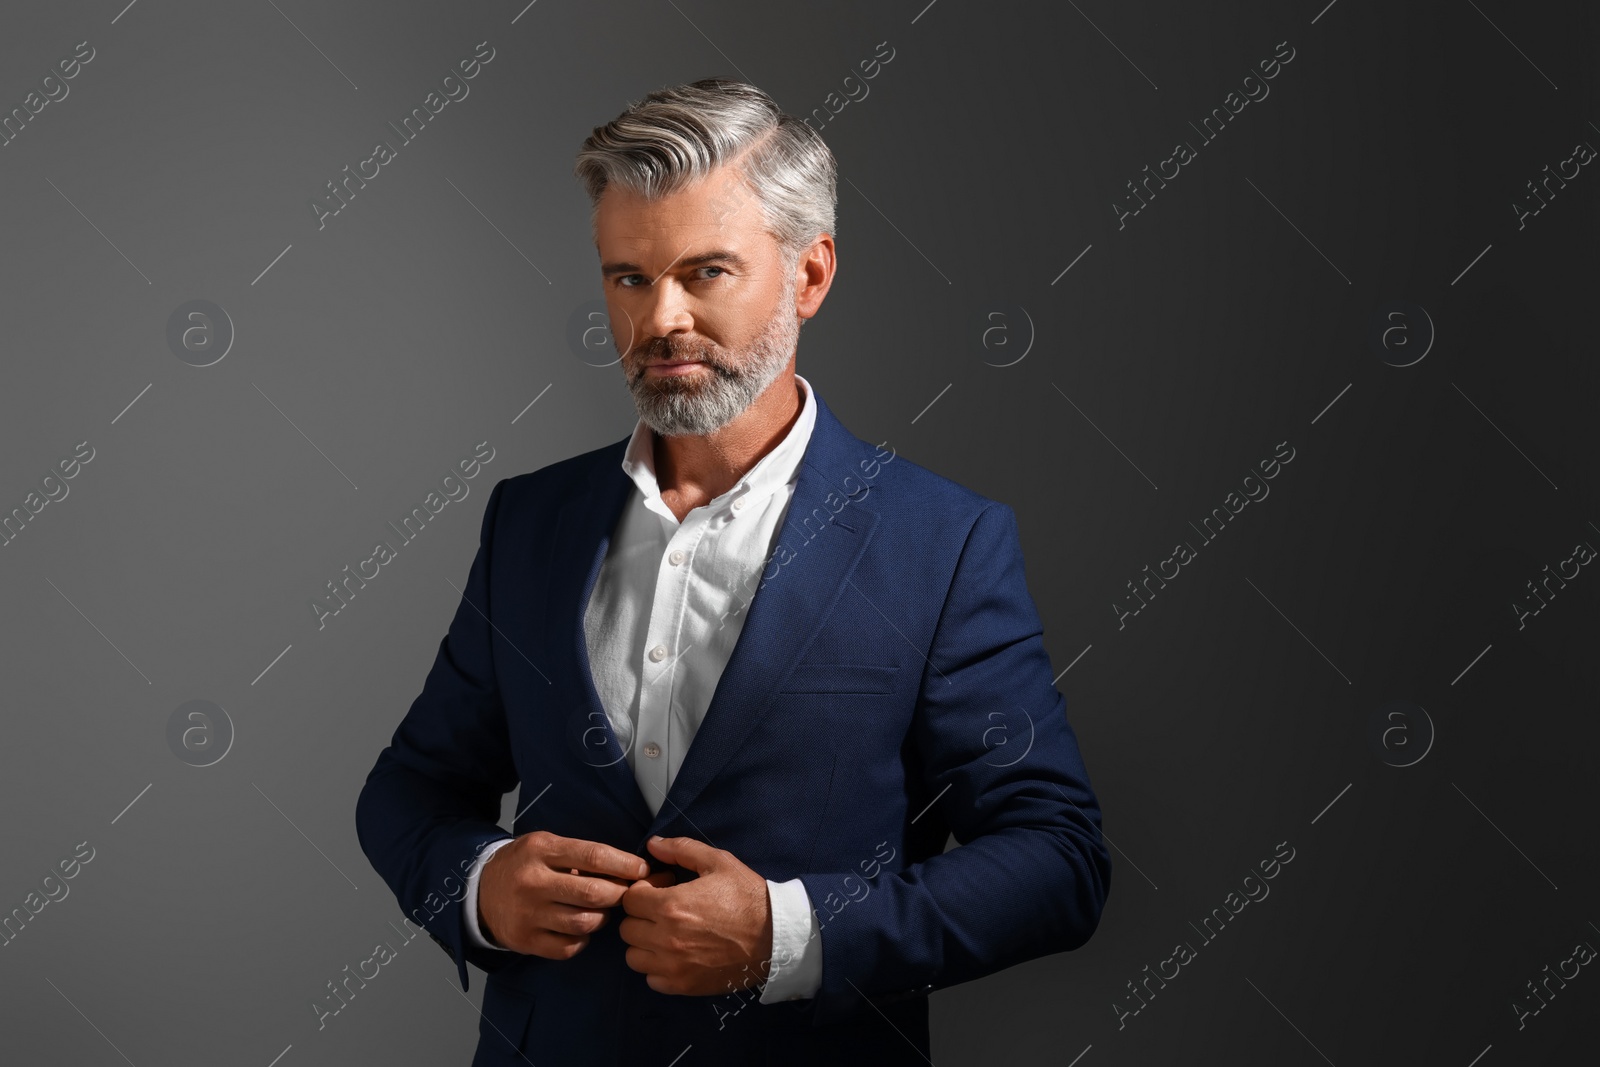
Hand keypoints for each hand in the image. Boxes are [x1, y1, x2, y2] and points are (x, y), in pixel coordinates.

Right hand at [478, 830, 671, 958]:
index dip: (625, 864)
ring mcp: (528, 914)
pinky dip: (582, 939)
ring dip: (602, 918)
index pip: (593, 856)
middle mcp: (533, 882)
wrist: (479, 891)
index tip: (643, 869)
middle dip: (619, 894)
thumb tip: (628, 868)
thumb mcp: (547, 846)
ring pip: (584, 922)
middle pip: (593, 893)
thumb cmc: (525, 864)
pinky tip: (579, 928)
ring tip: (599, 910)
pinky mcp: (525, 940)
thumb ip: (581, 855)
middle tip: (626, 894)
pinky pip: (569, 947)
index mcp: (541, 850)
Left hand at [618, 835, 773, 995]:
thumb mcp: (718, 862)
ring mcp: (673, 966)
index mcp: (671, 905)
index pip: (629, 899)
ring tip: (667, 934)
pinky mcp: (683, 985)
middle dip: (642, 915)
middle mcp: (665, 938)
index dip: (643, 890)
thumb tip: (652, 844)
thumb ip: (681, 849)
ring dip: (645, 943)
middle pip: (627, 928)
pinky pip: (651, 979)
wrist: (775, 936)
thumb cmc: (747, 896)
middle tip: (664, 910)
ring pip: (634, 956)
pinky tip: (676, 955)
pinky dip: (657, 968)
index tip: (662, 888)